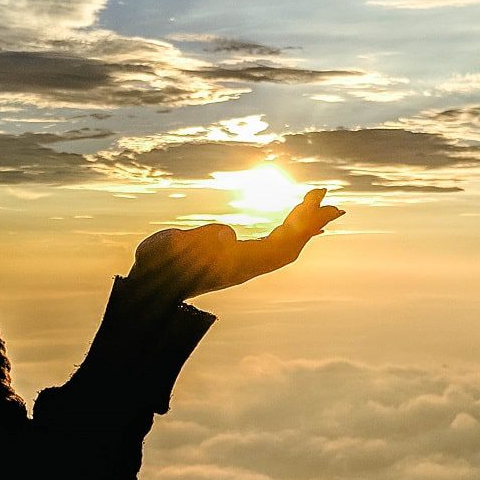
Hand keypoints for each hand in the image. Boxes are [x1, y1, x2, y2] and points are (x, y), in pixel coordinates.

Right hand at [127, 187, 344, 300]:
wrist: (152, 285)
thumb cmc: (159, 262)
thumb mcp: (170, 246)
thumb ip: (199, 239)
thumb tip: (228, 233)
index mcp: (235, 265)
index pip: (281, 246)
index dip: (302, 224)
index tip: (314, 197)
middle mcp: (246, 268)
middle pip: (289, 246)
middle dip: (309, 220)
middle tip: (327, 194)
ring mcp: (245, 266)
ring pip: (285, 247)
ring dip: (303, 226)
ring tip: (321, 204)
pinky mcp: (240, 260)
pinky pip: (274, 245)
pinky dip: (290, 230)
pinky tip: (297, 219)